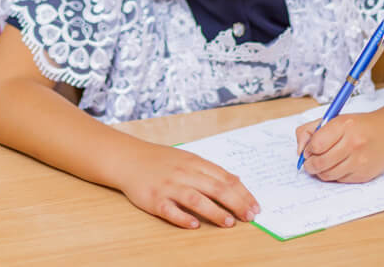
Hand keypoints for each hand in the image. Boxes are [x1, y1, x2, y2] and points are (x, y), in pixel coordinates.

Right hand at [116, 143, 258, 229]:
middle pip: (215, 188)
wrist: (128, 159)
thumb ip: (211, 171)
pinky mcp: (154, 200)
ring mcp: (168, 187)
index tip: (255, 206)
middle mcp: (184, 174)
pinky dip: (183, 218)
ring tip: (229, 222)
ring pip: (195, 199)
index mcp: (195, 163)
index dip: (242, 193)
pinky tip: (194, 225)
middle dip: (236, 203)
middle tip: (250, 217)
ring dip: (214, 211)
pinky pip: (170, 210)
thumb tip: (237, 181)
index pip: (224, 178)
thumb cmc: (161, 161)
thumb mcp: (188, 159)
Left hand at [294, 112, 383, 182]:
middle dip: (309, 164)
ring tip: (321, 164)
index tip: (307, 150)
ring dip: (319, 172)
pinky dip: (333, 175)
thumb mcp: (333, 119)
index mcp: (344, 125)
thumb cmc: (357, 127)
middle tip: (309, 161)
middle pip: (320, 163)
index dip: (307, 150)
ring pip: (328, 175)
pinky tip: (337, 166)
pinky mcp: (363, 175)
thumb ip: (310, 130)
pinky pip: (339, 180)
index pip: (316, 144)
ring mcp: (360, 161)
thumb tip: (299, 151)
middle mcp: (353, 143)